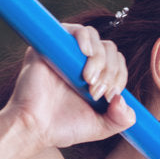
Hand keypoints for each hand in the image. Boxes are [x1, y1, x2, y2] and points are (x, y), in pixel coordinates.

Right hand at [5, 24, 134, 149]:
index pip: (117, 64)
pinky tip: (86, 53)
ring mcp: (66, 52)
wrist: (34, 128)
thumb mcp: (101, 126)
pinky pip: (74, 30)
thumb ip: (121, 119)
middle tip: (96, 92)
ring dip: (99, 59)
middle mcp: (81, 62)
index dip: (119, 77)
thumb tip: (125, 100)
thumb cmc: (63, 128)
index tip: (110, 97)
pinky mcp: (49, 45)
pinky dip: (85, 38)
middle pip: (109, 49)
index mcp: (95, 77)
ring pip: (96, 39)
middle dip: (110, 71)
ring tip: (88, 80)